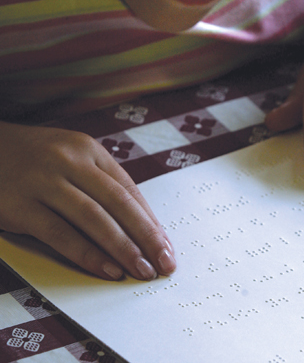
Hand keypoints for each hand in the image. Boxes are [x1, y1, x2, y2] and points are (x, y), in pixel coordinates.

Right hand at [0, 123, 175, 279]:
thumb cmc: (33, 158)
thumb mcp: (69, 155)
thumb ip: (98, 181)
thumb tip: (136, 221)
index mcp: (88, 149)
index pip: (128, 189)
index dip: (150, 220)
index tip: (166, 245)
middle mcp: (71, 161)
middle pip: (119, 203)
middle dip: (147, 236)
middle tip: (165, 263)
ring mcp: (45, 182)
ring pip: (95, 218)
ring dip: (124, 248)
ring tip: (143, 271)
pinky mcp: (21, 205)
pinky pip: (60, 234)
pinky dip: (87, 254)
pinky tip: (107, 270)